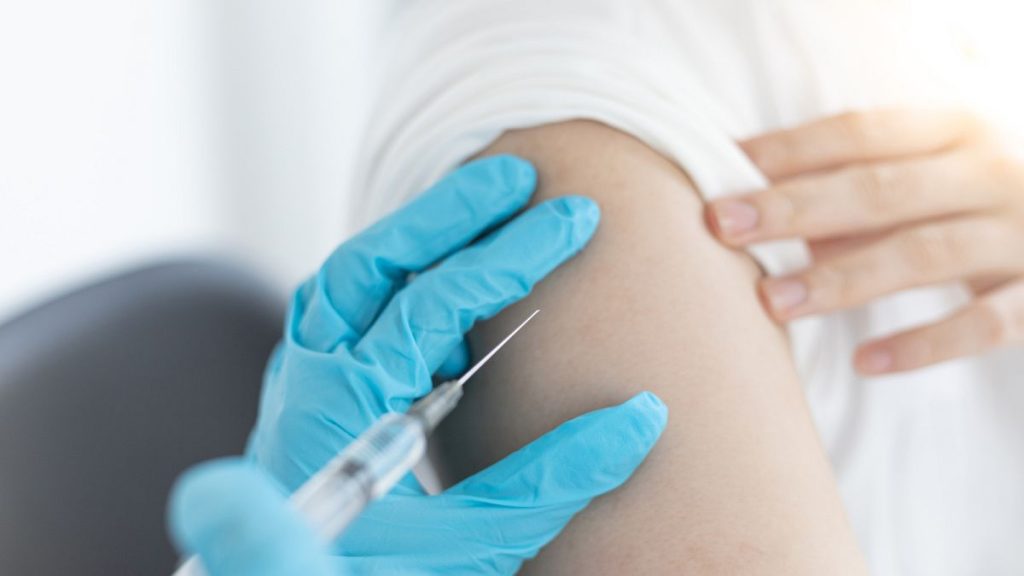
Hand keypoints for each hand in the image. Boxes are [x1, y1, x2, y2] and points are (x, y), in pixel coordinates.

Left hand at [223, 155, 665, 572]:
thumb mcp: (468, 545)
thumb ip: (548, 482)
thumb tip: (641, 415)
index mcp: (338, 409)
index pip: (430, 304)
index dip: (508, 257)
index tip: (573, 219)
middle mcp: (310, 382)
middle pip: (371, 266)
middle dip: (447, 214)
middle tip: (516, 174)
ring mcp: (305, 384)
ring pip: (352, 280)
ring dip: (416, 235)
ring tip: (482, 201)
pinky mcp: (317, 396)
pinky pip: (349, 312)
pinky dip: (397, 278)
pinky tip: (443, 276)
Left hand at [707, 109, 1023, 374]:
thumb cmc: (980, 201)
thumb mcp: (936, 176)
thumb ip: (861, 194)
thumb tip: (761, 208)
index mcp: (957, 131)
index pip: (863, 132)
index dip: (792, 148)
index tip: (725, 166)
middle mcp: (991, 173)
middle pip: (880, 189)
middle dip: (795, 207)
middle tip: (723, 226)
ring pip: (923, 253)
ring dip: (841, 278)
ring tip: (773, 302)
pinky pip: (983, 325)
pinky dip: (922, 344)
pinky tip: (864, 363)